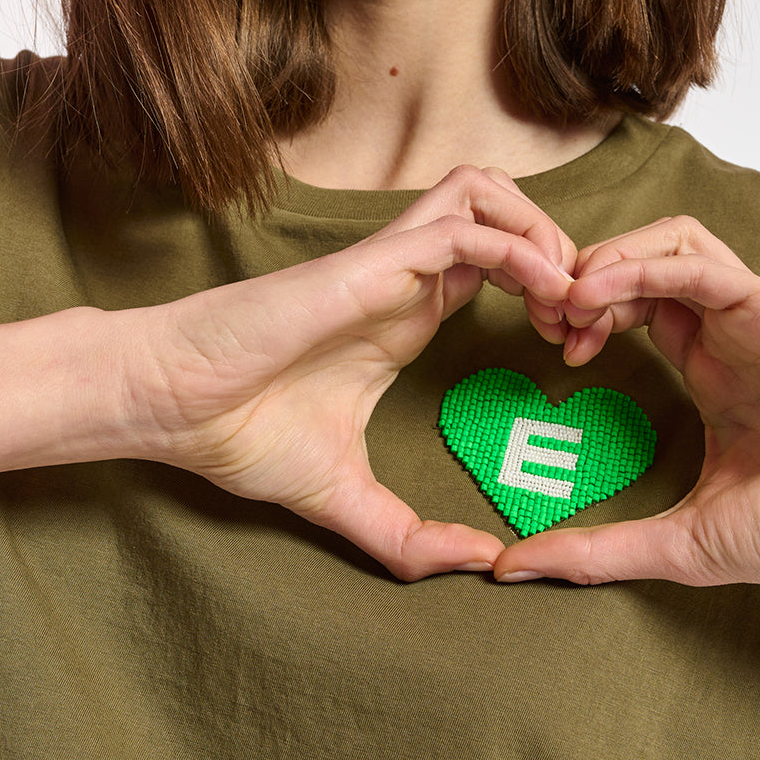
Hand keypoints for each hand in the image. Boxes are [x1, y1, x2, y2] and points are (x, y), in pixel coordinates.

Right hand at [127, 167, 574, 578]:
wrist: (171, 405)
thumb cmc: (240, 433)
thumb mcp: (347, 499)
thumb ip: (412, 536)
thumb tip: (483, 564)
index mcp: (409, 314)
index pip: (502, 265)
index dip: (552, 292)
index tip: (577, 349)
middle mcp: (406, 277)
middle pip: (508, 213)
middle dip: (565, 252)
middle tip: (587, 319)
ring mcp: (389, 262)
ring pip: (490, 195)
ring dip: (545, 235)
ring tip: (571, 299)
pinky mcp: (371, 261)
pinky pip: (463, 226)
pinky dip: (518, 250)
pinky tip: (549, 295)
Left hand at [493, 215, 759, 589]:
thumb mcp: (677, 542)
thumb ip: (596, 549)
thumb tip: (511, 568)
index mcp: (714, 370)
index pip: (636, 305)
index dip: (584, 312)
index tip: (551, 348)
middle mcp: (733, 333)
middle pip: (644, 261)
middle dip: (584, 277)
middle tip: (547, 318)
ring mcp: (759, 316)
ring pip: (673, 241)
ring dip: (610, 258)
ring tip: (570, 300)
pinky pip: (703, 263)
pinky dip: (643, 266)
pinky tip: (600, 294)